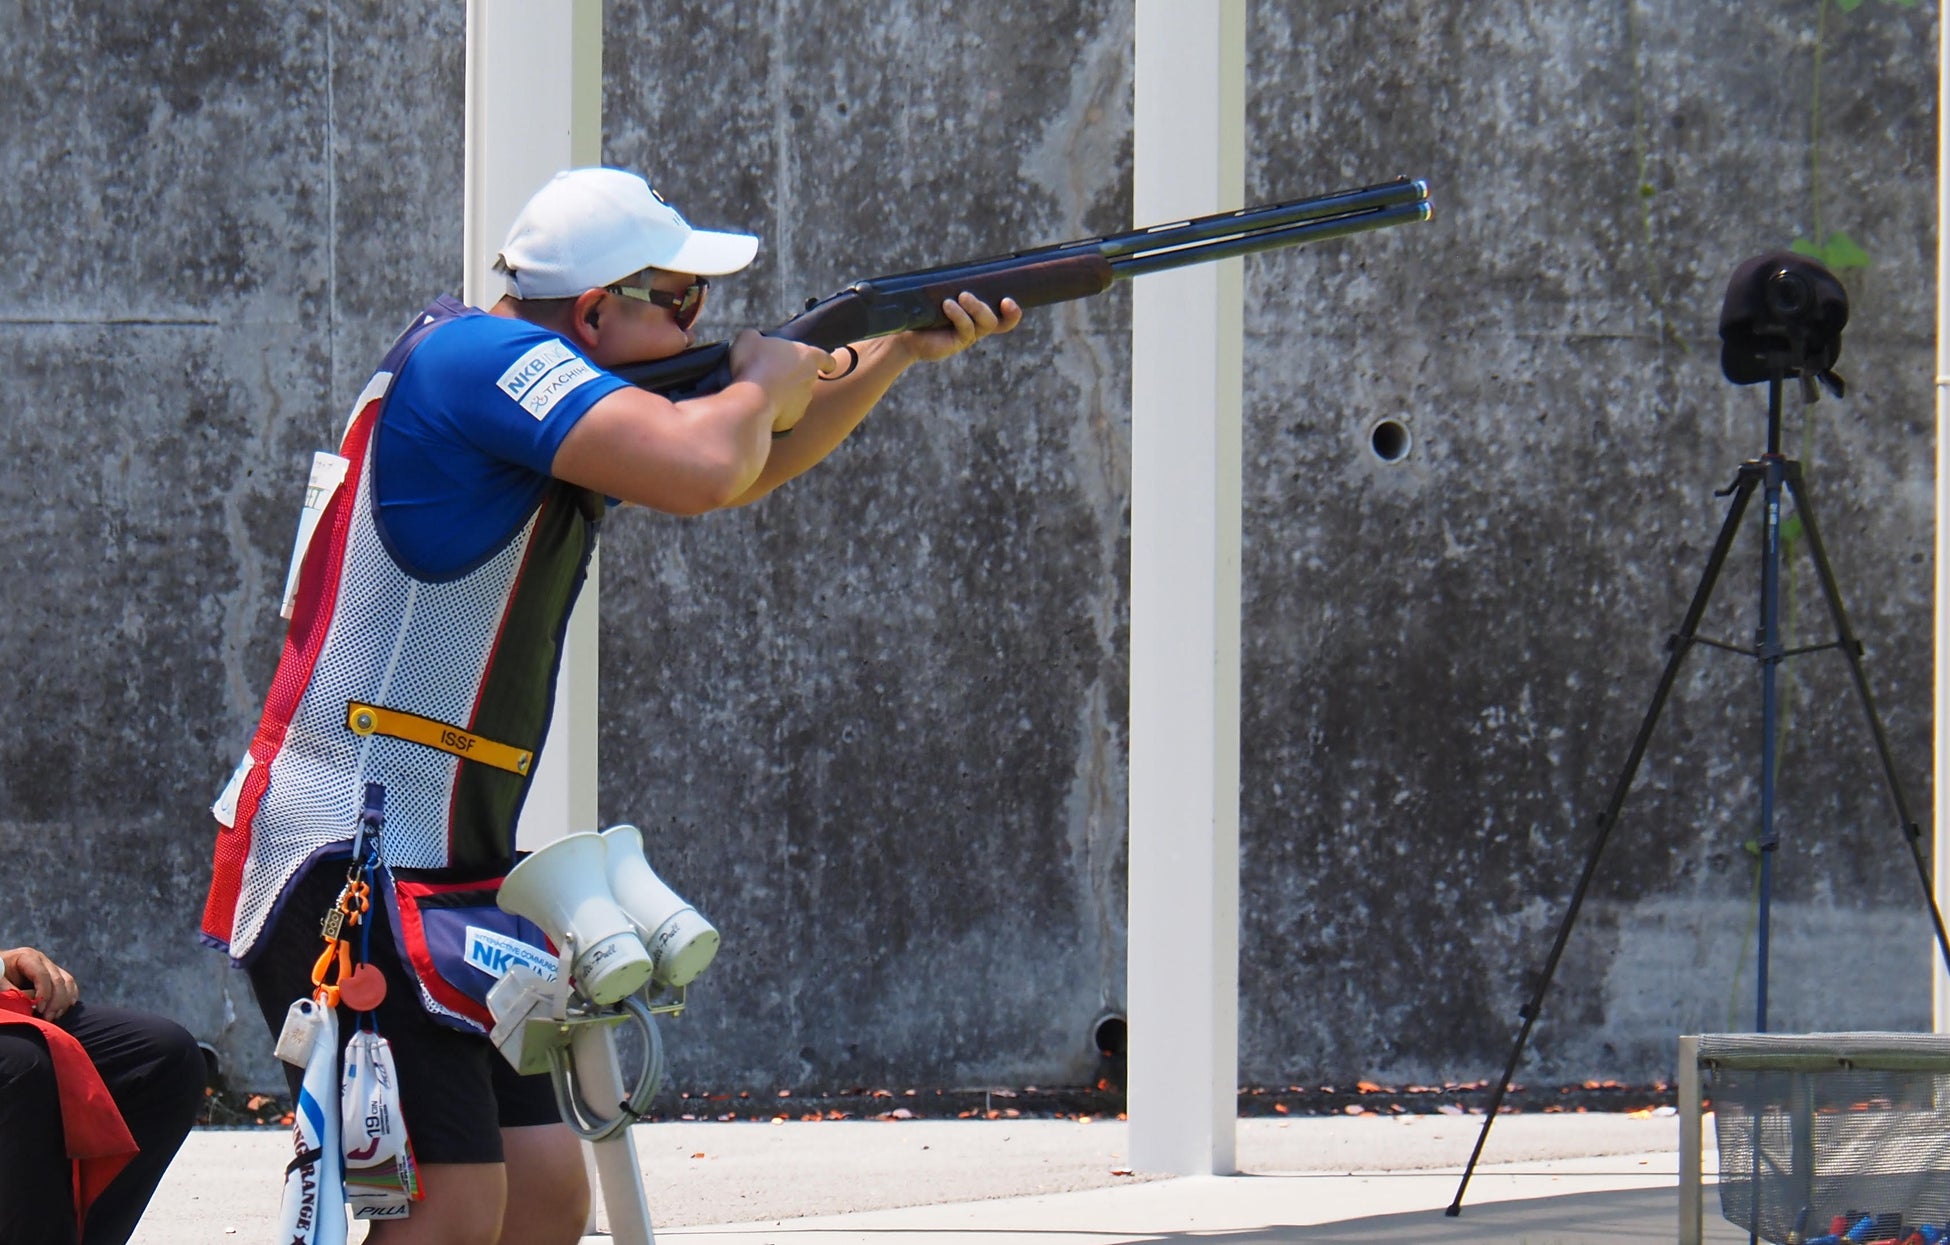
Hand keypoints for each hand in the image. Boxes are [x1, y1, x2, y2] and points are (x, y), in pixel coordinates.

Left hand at [1, 946, 78, 1019]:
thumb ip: (10, 989)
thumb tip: (30, 1001)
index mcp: (27, 957)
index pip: (43, 975)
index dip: (44, 993)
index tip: (39, 1009)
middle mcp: (42, 960)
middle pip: (58, 979)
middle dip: (55, 1001)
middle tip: (47, 1017)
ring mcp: (50, 966)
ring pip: (67, 982)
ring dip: (63, 1002)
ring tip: (53, 1016)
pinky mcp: (55, 975)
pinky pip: (69, 984)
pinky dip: (69, 997)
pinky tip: (63, 1009)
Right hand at [727, 330, 841, 433]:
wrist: (751, 400)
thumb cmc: (755, 364)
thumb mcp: (749, 339)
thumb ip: (757, 337)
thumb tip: (755, 340)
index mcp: (807, 357)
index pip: (825, 359)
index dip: (826, 362)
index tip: (827, 366)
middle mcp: (810, 380)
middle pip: (807, 377)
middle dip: (794, 376)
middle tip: (774, 374)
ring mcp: (803, 402)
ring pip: (797, 397)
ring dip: (784, 394)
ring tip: (763, 391)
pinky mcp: (792, 420)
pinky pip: (785, 413)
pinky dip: (775, 410)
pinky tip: (759, 406)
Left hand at [900, 292, 1022, 363]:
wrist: (907, 330)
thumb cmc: (925, 308)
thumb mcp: (942, 292)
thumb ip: (955, 282)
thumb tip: (966, 266)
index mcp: (979, 314)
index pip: (1004, 318)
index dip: (1013, 313)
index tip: (1008, 301)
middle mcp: (978, 326)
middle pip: (998, 321)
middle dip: (1000, 309)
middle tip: (988, 297)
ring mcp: (969, 335)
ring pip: (986, 323)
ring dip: (976, 307)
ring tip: (962, 296)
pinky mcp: (958, 342)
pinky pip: (966, 328)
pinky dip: (959, 314)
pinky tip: (947, 305)